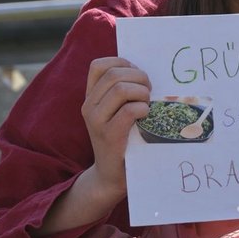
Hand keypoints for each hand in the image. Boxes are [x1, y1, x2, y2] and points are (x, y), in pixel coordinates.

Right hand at [80, 57, 150, 199]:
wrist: (112, 175)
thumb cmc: (123, 139)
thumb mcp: (117, 112)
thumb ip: (123, 93)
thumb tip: (145, 72)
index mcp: (91, 97)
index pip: (98, 65)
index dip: (122, 62)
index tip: (137, 75)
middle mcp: (89, 106)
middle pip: (114, 75)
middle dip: (139, 77)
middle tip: (149, 92)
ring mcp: (96, 121)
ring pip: (120, 89)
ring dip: (142, 92)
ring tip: (147, 104)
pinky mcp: (109, 135)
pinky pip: (128, 110)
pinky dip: (142, 108)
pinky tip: (146, 116)